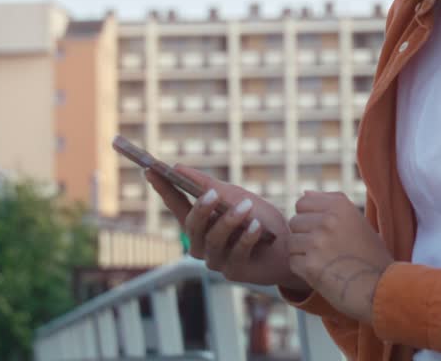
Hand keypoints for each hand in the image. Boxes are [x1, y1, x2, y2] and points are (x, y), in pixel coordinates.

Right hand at [147, 166, 307, 290]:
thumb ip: (208, 185)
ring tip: (246, 206)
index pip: (176, 205)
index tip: (150, 170)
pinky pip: (237, 253)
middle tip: (213, 193)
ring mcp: (216, 260)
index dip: (163, 189)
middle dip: (201, 209)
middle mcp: (202, 244)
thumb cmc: (260, 219)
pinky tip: (256, 226)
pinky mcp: (234, 272)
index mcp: (199, 224)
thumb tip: (177, 168)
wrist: (290, 246)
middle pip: (192, 227)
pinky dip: (247, 237)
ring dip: (230, 220)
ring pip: (213, 240)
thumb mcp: (236, 196)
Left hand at [288, 191, 393, 323]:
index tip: (322, 230)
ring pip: (291, 242)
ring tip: (324, 261)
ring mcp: (317, 243)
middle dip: (304, 235)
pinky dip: (303, 269)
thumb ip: (331, 204)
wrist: (381, 288)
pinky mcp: (310, 266)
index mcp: (340, 206)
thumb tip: (303, 193)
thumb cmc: (371, 255)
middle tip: (324, 249)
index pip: (302, 202)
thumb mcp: (358, 221)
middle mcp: (327, 220)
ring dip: (302, 253)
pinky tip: (322, 273)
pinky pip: (292, 262)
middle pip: (295, 222)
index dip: (308, 217)